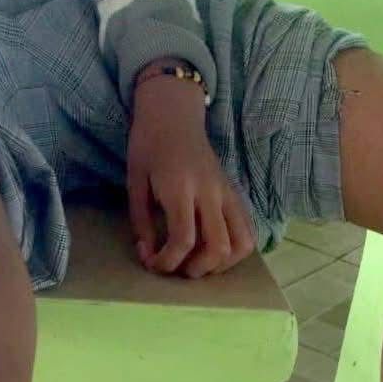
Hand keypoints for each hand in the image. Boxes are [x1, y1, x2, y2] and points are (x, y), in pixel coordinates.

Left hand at [127, 74, 255, 278]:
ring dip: (222, 263)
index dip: (166, 262)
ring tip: (201, 261)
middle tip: (179, 266)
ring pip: (243, 242)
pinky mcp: (234, 193)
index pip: (183, 240)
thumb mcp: (135, 183)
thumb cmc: (149, 145)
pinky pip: (247, 229)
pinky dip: (235, 248)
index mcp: (181, 188)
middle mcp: (210, 192)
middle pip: (218, 248)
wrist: (173, 112)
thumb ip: (142, 222)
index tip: (151, 260)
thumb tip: (150, 254)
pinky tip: (214, 249)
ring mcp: (227, 192)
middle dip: (197, 269)